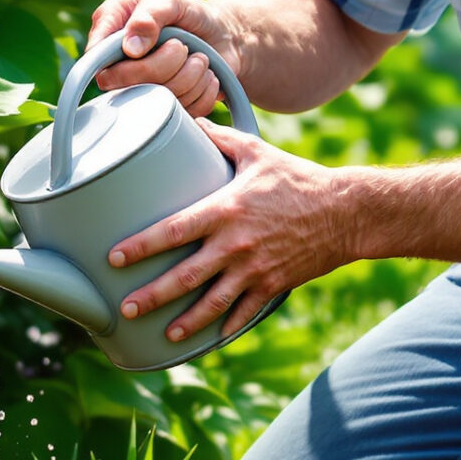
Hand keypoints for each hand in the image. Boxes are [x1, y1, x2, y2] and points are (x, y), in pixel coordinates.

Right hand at [85, 0, 244, 117]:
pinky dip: (203, 91)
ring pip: (160, 99)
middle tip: (180, 46)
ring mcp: (142, 90)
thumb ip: (149, 15)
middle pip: (128, 82)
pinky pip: (185, 111)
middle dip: (166, 63)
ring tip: (197, 58)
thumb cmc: (188, 12)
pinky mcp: (168, 109)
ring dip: (190, 75)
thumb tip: (130, 48)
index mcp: (110, 31)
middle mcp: (118, 65)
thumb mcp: (169, 0)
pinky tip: (204, 75)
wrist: (221, 33)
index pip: (95, 59)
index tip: (142, 49)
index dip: (120, 60)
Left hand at [107, 119, 353, 342]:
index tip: (113, 258)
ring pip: (212, 303)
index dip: (141, 246)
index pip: (173, 230)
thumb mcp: (257, 151)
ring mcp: (254, 269)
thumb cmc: (298, 178)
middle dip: (152, 295)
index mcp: (225, 209)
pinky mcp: (273, 285)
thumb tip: (192, 121)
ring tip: (162, 334)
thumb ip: (220, 138)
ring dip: (184, 321)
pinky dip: (225, 328)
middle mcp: (235, 244)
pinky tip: (208, 338)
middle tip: (125, 308)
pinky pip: (244, 312)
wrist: (346, 212)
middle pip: (185, 276)